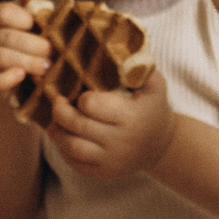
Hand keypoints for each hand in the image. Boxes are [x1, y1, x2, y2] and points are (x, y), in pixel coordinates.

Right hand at [0, 0, 52, 95]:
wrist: (13, 83)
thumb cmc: (26, 47)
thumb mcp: (32, 26)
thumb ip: (34, 6)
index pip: (2, 12)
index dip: (21, 17)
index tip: (36, 24)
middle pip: (6, 36)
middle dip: (32, 44)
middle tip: (51, 50)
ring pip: (0, 56)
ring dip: (26, 61)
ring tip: (46, 66)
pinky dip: (8, 79)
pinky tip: (22, 76)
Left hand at [45, 76, 177, 179]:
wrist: (163, 145)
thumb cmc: (154, 107)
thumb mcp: (154, 84)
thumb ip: (138, 65)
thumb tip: (117, 46)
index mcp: (131, 117)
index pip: (92, 106)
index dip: (82, 99)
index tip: (82, 94)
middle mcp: (121, 142)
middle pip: (77, 127)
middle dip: (61, 113)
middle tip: (57, 103)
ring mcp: (112, 160)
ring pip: (72, 148)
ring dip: (58, 133)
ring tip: (55, 122)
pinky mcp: (106, 173)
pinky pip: (76, 164)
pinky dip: (64, 151)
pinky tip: (65, 138)